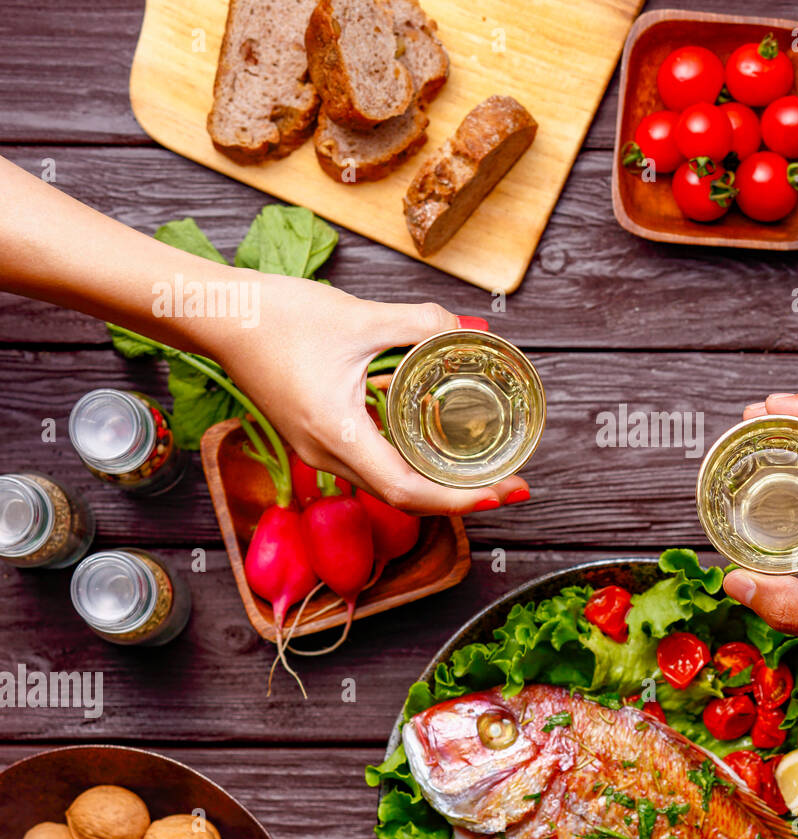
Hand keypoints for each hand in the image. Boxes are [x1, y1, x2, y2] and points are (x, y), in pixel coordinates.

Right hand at [210, 275, 529, 514]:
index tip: (501, 493)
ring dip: (439, 485)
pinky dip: (411, 465)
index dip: (459, 498)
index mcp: (338, 433)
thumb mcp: (359, 315)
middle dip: (463, 497)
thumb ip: (420, 322)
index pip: (407, 489)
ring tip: (486, 472)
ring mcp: (319, 450)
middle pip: (404, 497)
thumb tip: (468, 328)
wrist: (219, 315)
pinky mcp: (317, 436)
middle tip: (511, 485)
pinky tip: (438, 448)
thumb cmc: (278, 316)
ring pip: (389, 485)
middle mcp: (327, 454)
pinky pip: (373, 465)